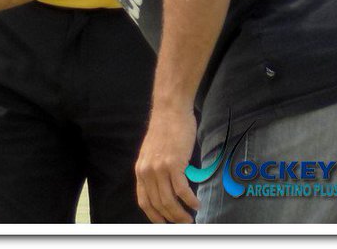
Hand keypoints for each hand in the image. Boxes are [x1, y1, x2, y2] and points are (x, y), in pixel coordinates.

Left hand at [135, 105, 201, 222]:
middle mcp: (147, 171)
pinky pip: (182, 190)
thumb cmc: (165, 131)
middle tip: (184, 224)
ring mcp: (159, 168)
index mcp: (140, 170)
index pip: (144, 201)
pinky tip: (196, 203)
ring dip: (181, 214)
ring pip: (169, 201)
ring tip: (191, 218)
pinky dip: (190, 200)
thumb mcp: (152, 154)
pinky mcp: (173, 163)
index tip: (165, 224)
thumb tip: (165, 190)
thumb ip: (155, 171)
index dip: (154, 216)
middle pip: (158, 204)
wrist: (169, 111)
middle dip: (172, 218)